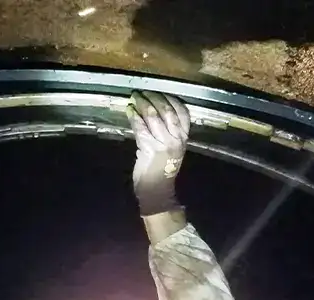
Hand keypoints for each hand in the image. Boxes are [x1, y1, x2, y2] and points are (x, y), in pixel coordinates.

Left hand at [126, 91, 190, 215]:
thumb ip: (167, 132)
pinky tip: (129, 111)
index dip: (171, 99)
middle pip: (167, 111)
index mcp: (184, 138)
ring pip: (153, 116)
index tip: (160, 92)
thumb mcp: (171, 149)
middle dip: (154, 98)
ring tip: (135, 97)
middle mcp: (176, 139)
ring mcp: (164, 143)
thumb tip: (152, 112)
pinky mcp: (149, 148)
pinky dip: (134, 117)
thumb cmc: (162, 170)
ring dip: (142, 104)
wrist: (157, 191)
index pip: (183, 112)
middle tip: (143, 92)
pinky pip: (141, 128)